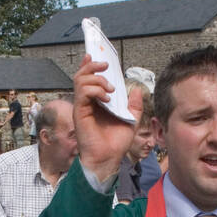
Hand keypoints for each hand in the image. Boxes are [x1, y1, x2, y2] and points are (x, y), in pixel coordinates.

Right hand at [73, 55, 141, 178]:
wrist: (109, 158)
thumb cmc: (116, 143)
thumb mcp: (131, 120)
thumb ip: (134, 105)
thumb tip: (136, 90)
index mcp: (96, 103)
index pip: (88, 79)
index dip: (90, 65)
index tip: (97, 57)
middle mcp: (87, 103)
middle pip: (81, 75)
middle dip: (94, 66)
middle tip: (106, 67)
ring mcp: (82, 107)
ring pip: (80, 80)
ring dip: (98, 80)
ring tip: (110, 90)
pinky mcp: (79, 112)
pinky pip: (83, 92)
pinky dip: (95, 90)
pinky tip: (107, 98)